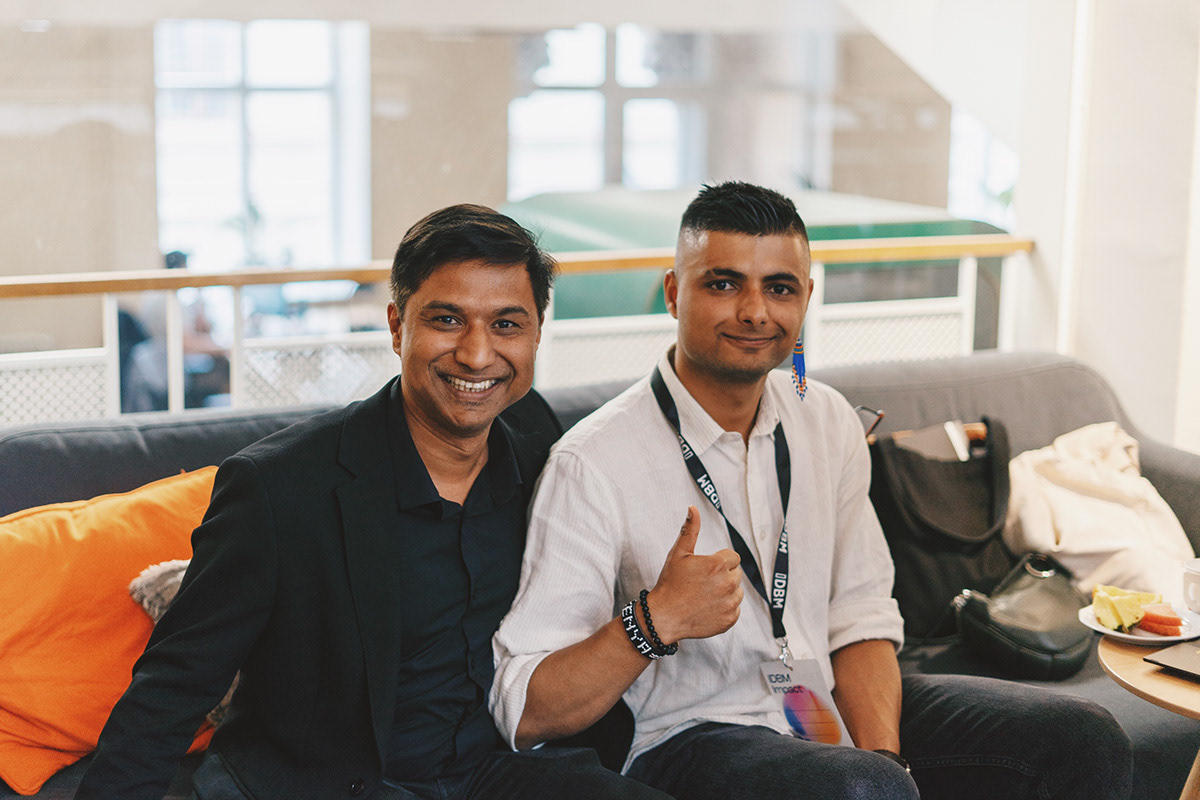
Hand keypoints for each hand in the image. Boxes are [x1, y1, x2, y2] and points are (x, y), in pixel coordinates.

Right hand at [644, 506, 742, 643]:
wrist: (664, 616)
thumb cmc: (670, 583)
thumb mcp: (678, 553)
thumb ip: (690, 530)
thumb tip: (693, 508)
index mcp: (717, 565)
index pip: (733, 557)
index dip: (719, 561)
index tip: (705, 568)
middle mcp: (727, 584)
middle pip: (736, 573)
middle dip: (724, 575)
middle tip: (703, 582)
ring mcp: (730, 604)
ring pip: (738, 591)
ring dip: (726, 591)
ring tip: (705, 595)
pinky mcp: (729, 620)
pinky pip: (735, 609)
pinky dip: (725, 608)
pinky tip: (708, 607)